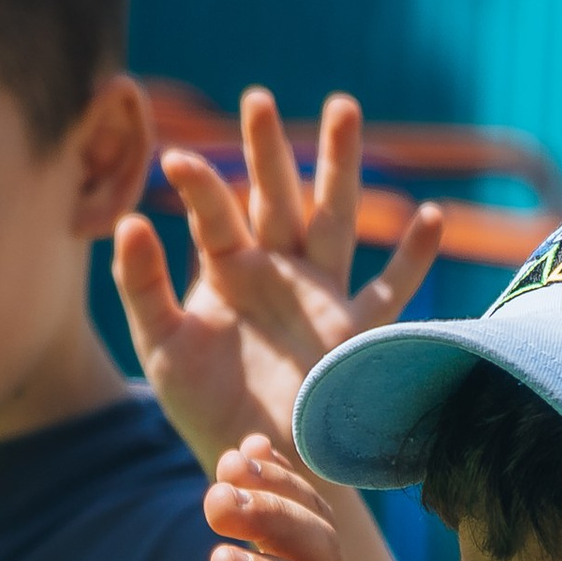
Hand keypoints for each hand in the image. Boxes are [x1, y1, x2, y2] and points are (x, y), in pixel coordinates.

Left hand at [116, 90, 447, 471]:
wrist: (258, 461)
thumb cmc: (206, 407)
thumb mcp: (161, 345)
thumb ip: (142, 285)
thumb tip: (128, 222)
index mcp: (228, 270)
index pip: (216, 214)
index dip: (200, 187)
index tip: (176, 160)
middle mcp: (276, 271)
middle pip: (276, 196)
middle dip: (269, 149)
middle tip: (257, 99)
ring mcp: (319, 295)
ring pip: (333, 219)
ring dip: (339, 165)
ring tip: (343, 108)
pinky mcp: (355, 333)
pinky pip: (391, 291)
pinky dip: (414, 257)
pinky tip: (433, 216)